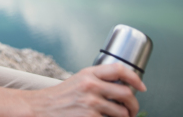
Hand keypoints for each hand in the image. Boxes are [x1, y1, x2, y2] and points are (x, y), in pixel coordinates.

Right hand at [21, 64, 145, 116]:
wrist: (40, 108)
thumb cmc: (60, 97)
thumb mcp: (77, 81)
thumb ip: (96, 81)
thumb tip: (121, 89)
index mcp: (88, 73)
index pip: (119, 69)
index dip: (135, 78)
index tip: (141, 87)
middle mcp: (90, 85)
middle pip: (126, 93)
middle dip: (134, 105)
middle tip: (132, 110)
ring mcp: (90, 103)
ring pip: (122, 112)